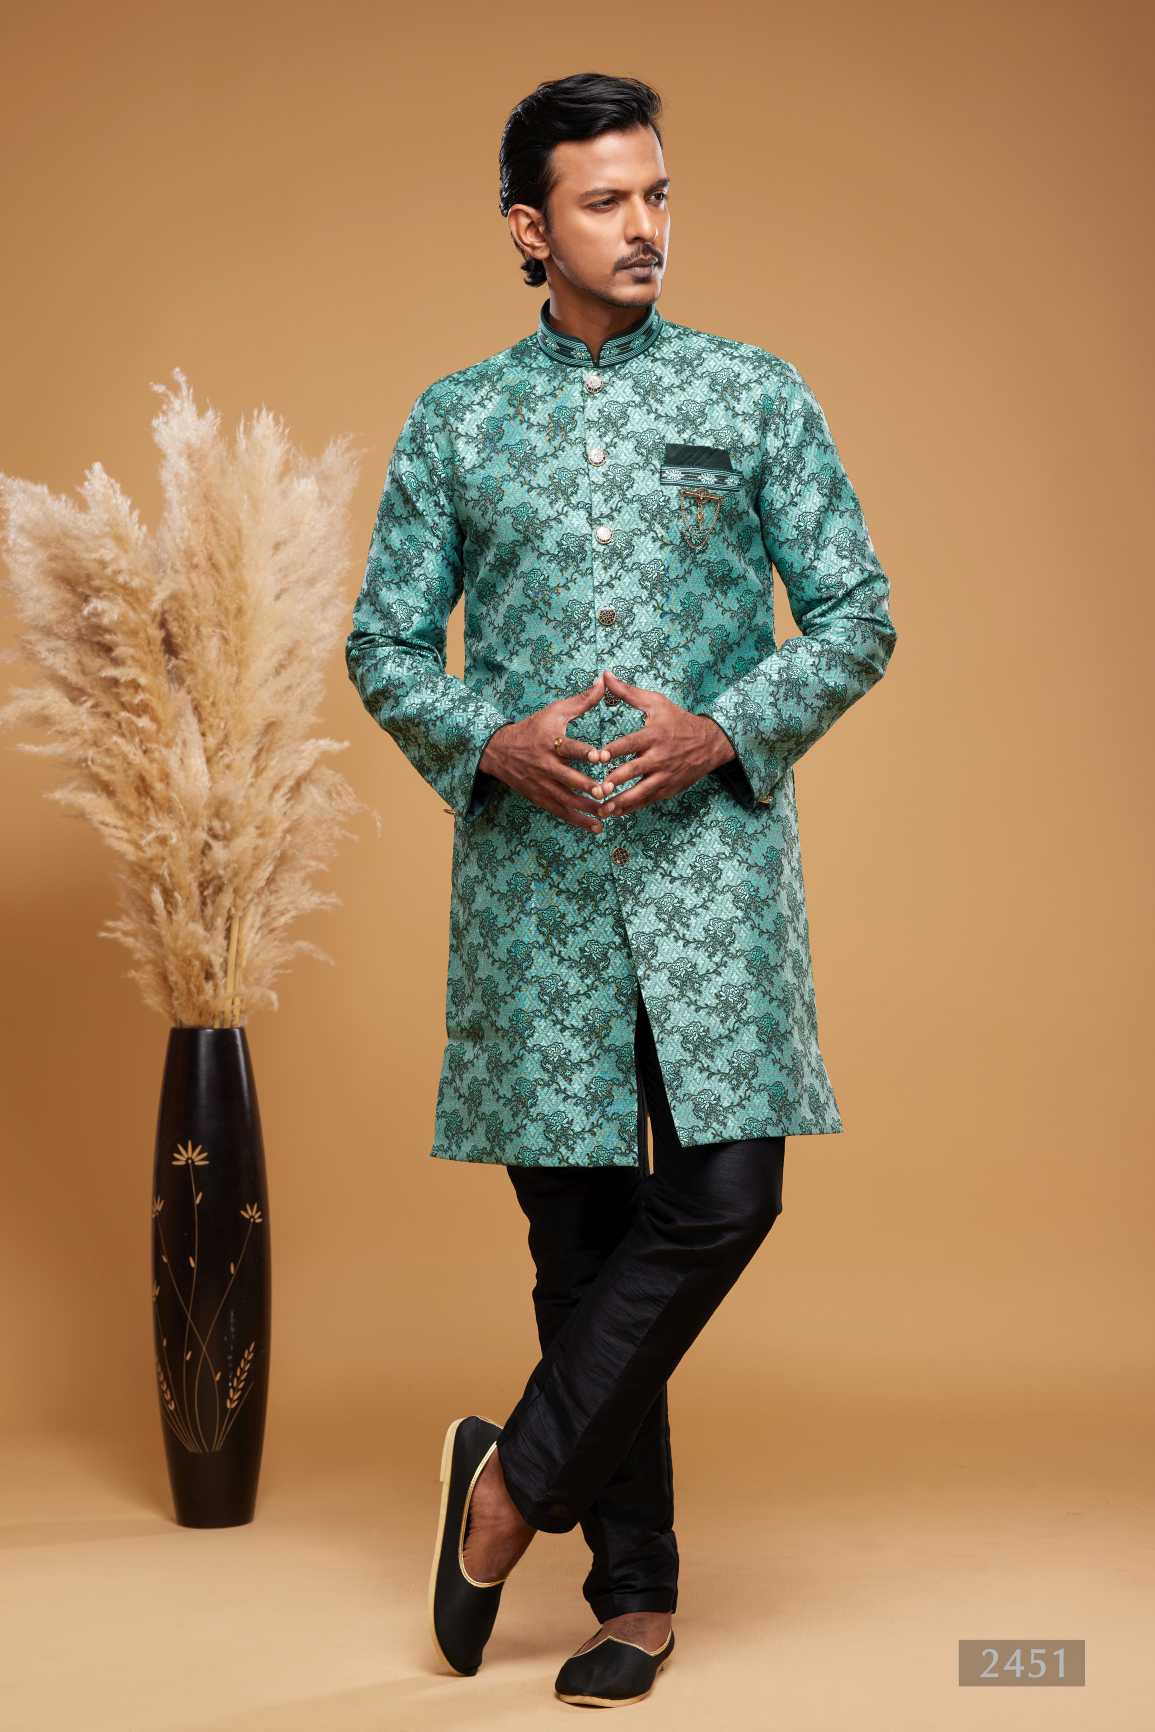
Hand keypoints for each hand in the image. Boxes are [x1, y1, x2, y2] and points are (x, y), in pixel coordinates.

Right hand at [479, 674, 614, 832]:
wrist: (499, 750)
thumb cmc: (534, 727)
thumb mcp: (555, 711)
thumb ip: (582, 701)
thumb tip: (603, 682)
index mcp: (551, 741)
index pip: (569, 747)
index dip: (585, 752)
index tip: (600, 757)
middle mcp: (546, 765)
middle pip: (568, 778)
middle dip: (588, 786)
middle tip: (607, 791)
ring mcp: (543, 784)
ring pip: (567, 799)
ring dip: (587, 808)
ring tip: (607, 812)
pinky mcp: (540, 798)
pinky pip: (560, 811)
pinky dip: (578, 820)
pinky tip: (596, 827)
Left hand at [595, 669, 735, 815]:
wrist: (710, 743)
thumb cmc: (678, 720)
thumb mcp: (656, 703)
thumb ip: (627, 693)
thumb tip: (604, 675)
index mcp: (654, 735)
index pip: (630, 744)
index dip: (614, 750)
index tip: (599, 757)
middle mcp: (659, 757)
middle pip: (634, 771)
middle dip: (615, 781)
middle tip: (597, 788)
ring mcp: (664, 775)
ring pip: (640, 792)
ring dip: (621, 802)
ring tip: (602, 809)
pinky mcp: (667, 788)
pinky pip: (648, 800)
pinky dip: (632, 808)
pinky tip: (615, 813)